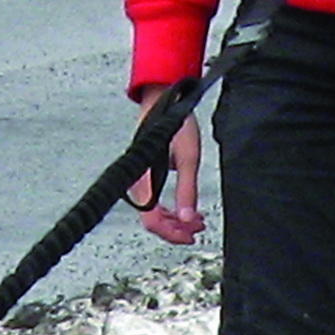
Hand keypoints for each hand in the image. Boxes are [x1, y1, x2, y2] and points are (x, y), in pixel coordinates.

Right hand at [132, 84, 206, 244]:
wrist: (162, 100)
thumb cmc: (174, 123)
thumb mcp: (189, 157)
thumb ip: (188, 190)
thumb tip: (189, 220)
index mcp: (143, 179)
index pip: (152, 220)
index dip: (171, 233)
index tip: (191, 235)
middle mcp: (136, 182)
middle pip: (152, 220)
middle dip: (177, 228)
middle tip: (198, 229)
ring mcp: (139, 179)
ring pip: (153, 212)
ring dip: (175, 220)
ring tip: (197, 220)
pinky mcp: (144, 176)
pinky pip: (153, 201)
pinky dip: (171, 209)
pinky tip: (186, 209)